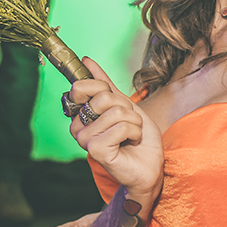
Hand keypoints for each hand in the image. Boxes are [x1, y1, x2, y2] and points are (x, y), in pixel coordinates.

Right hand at [68, 57, 163, 203]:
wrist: (150, 165)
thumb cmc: (137, 137)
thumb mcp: (124, 104)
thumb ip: (105, 84)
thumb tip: (86, 60)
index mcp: (80, 115)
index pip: (82, 86)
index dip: (105, 89)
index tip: (118, 104)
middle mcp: (77, 127)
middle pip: (103, 97)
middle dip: (126, 107)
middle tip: (129, 123)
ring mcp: (84, 140)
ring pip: (115, 112)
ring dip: (134, 122)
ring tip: (132, 134)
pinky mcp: (96, 150)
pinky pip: (120, 127)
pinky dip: (134, 132)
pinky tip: (131, 142)